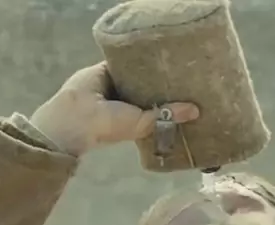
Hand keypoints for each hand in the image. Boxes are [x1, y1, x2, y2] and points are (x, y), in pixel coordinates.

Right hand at [30, 63, 198, 156]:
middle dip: (165, 81)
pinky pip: (123, 58)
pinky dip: (134, 55)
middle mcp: (129, 100)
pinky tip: (152, 48)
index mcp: (138, 117)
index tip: (194, 91)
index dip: (174, 98)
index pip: (159, 104)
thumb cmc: (111, 126)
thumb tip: (197, 111)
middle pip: (151, 86)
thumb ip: (168, 115)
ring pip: (139, 71)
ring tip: (174, 58)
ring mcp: (118, 83)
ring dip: (151, 67)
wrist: (78, 115)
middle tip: (188, 71)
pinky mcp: (108, 67)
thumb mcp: (144, 123)